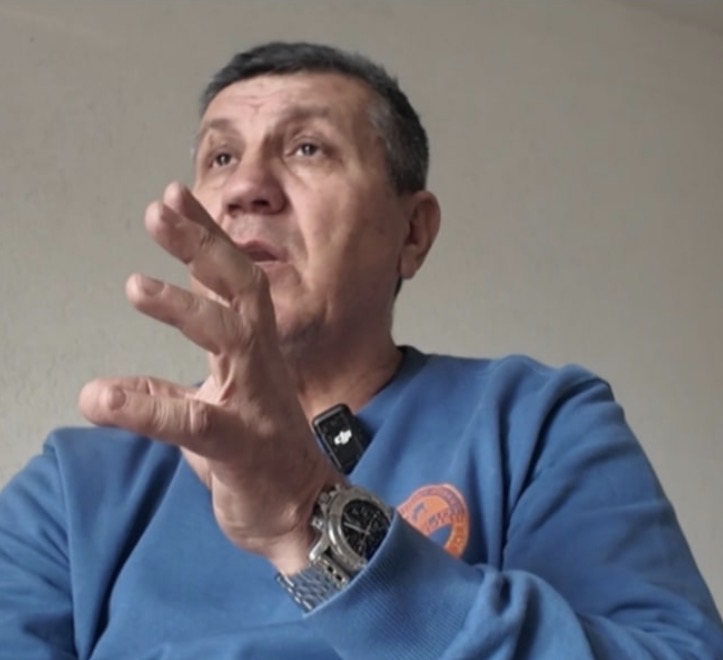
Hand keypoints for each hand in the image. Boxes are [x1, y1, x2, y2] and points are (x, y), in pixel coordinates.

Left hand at [79, 182, 341, 573]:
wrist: (302, 513)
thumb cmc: (260, 459)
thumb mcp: (205, 419)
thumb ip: (164, 394)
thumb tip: (111, 386)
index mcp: (253, 353)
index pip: (233, 283)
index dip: (206, 239)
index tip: (176, 198)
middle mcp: (260, 366)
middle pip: (242, 291)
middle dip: (205, 247)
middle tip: (163, 210)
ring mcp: (254, 402)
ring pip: (229, 341)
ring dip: (186, 308)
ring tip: (137, 284)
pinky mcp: (240, 446)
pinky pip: (193, 422)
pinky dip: (146, 408)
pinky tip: (101, 400)